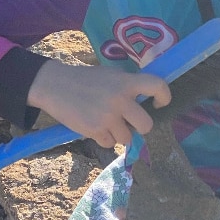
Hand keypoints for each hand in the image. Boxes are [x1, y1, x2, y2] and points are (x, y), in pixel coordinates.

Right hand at [26, 60, 170, 147]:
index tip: (158, 104)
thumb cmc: (86, 79)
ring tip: (106, 122)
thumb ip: (128, 86)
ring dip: (119, 134)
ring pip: (127, 138)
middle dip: (140, 127)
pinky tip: (94, 126)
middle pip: (146, 125)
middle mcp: (120, 99)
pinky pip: (109, 143)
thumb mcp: (111, 75)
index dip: (164, 97)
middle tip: (131, 123)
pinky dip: (103, 138)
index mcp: (126, 81)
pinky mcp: (94, 130)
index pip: (157, 86)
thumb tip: (147, 101)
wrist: (55, 85)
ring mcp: (107, 117)